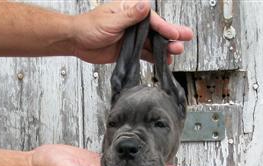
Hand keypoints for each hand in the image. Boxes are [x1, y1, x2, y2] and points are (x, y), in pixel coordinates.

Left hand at [71, 0, 192, 63]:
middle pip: (156, 29)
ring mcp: (132, 36)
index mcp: (130, 10)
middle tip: (185, 38)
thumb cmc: (89, 27)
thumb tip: (144, 6)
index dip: (165, 27)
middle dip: (171, 35)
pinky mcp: (129, 49)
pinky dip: (154, 58)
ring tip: (176, 52)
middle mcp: (133, 22)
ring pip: (153, 42)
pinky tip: (164, 61)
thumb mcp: (111, 21)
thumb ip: (130, 16)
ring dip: (164, 48)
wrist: (77, 41)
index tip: (175, 34)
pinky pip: (145, 53)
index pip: (152, 19)